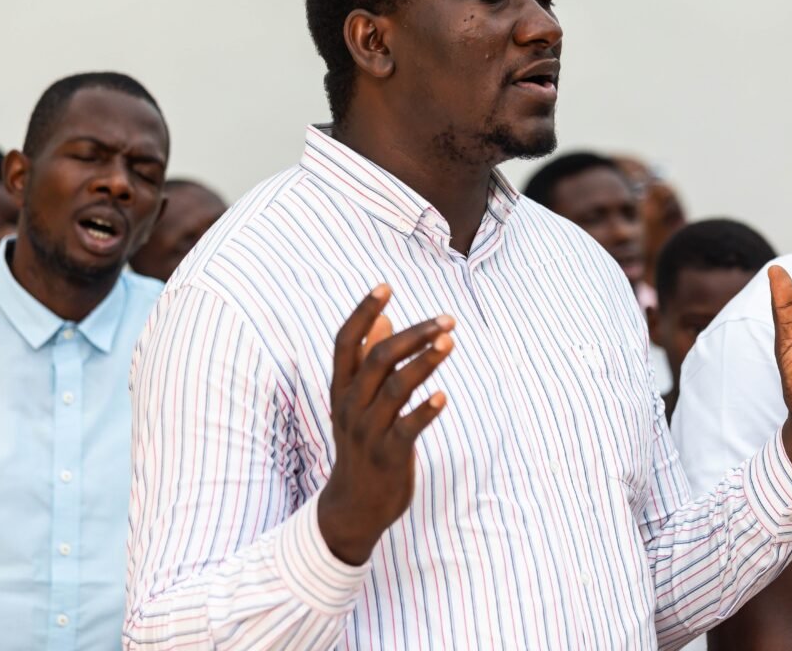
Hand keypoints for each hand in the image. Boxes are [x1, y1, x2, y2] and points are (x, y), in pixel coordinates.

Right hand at [318, 285, 452, 565]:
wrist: (354, 506)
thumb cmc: (360, 445)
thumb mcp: (356, 402)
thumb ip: (367, 361)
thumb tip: (386, 318)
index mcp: (342, 389)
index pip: (346, 342)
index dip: (363, 312)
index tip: (386, 286)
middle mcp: (351, 406)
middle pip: (377, 358)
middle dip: (413, 334)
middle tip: (446, 319)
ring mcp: (368, 432)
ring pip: (395, 388)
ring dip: (423, 362)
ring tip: (450, 342)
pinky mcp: (388, 456)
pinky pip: (407, 429)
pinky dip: (424, 411)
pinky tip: (443, 397)